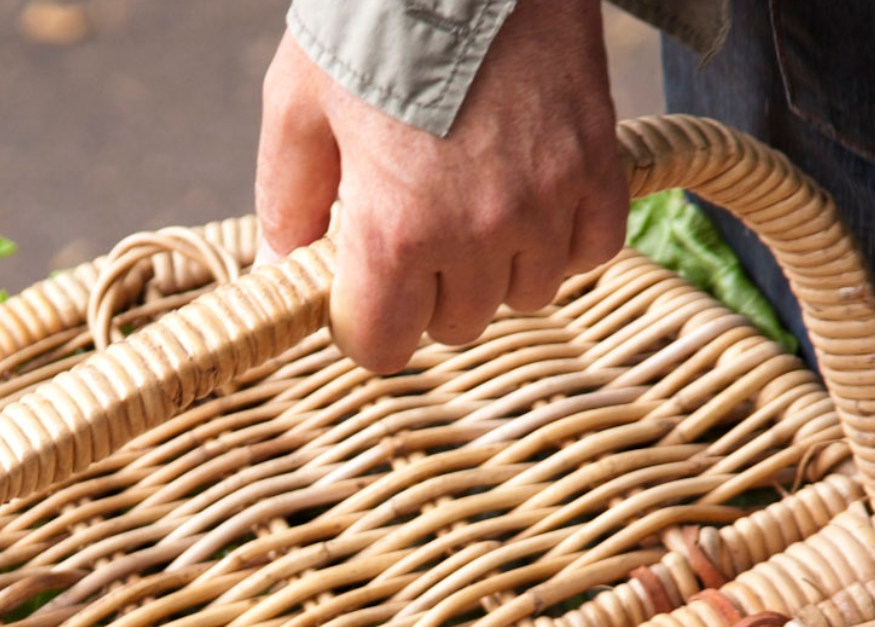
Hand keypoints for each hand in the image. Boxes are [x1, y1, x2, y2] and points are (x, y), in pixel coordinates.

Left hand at [256, 0, 626, 372]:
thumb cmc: (372, 23)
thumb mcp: (298, 107)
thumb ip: (287, 201)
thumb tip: (278, 269)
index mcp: (394, 229)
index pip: (384, 345)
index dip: (366, 327)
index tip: (361, 295)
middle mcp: (476, 232)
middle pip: (458, 324)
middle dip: (429, 293)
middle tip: (415, 235)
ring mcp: (546, 203)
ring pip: (528, 294)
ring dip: (499, 269)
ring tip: (473, 211)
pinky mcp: (596, 168)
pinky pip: (591, 251)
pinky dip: (564, 239)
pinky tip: (532, 200)